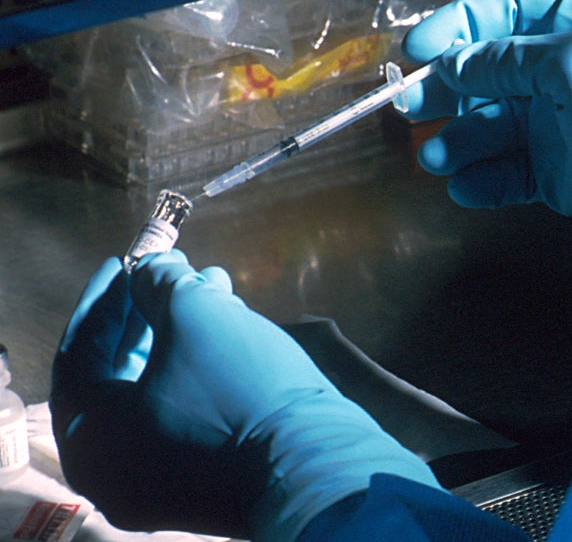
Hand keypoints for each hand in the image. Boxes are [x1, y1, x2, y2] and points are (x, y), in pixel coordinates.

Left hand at [51, 251, 439, 541]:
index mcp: (92, 437)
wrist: (315, 463)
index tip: (126, 260)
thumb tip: (150, 268)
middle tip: (175, 272)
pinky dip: (197, 374)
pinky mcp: (200, 488)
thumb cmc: (241, 388)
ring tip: (216, 287)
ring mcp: (157, 486)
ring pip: (157, 395)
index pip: (80, 353)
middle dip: (151, 313)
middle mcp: (113, 472)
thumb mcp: (195, 315)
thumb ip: (159, 281)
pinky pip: (181, 421)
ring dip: (181, 336)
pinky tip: (231, 328)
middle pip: (119, 375)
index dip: (105, 297)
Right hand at [401, 0, 571, 308]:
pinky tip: (464, 187)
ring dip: (462, 139)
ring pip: (499, 125)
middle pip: (497, 69)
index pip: (516, 10)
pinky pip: (514, 171)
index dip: (464, 25)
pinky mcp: (565, 177)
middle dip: (451, 86)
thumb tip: (457, 62)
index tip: (420, 48)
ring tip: (435, 158)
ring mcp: (570, 127)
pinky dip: (487, 178)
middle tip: (407, 106)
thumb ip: (510, 59)